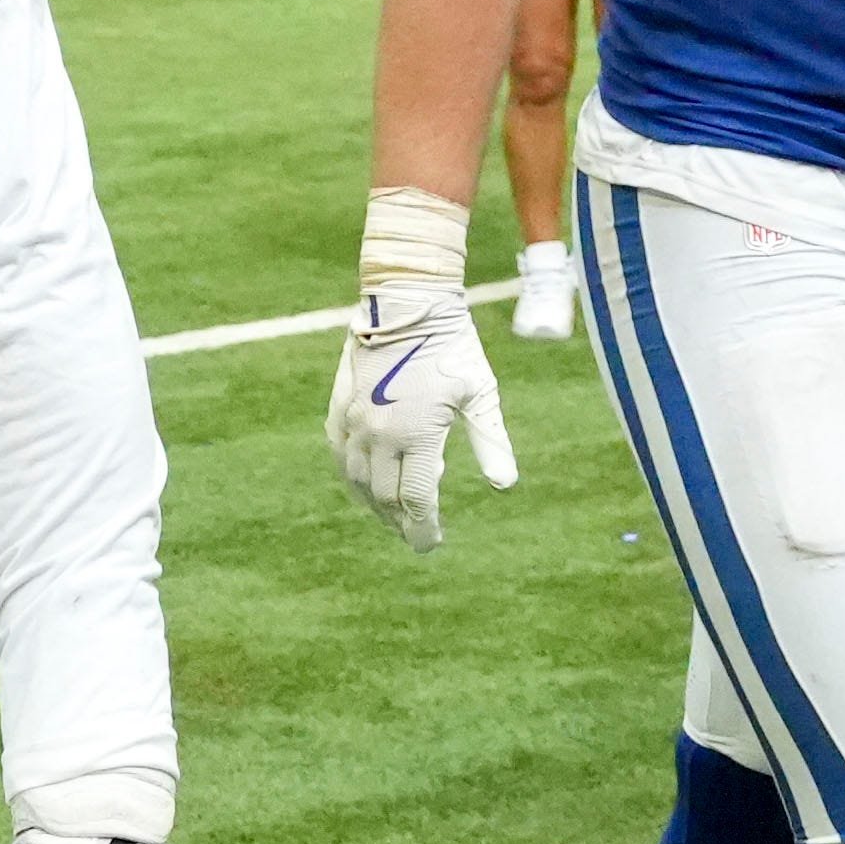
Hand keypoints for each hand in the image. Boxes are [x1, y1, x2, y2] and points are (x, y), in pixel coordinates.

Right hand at [323, 187, 515, 548]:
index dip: (423, 528)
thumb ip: (491, 440)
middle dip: (400, 521)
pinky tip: (363, 482)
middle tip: (415, 533)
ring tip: (392, 514)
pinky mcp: (340, 405)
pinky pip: (339, 453)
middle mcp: (379, 433)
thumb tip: (505, 484)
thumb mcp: (480, 391)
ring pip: (357, 479)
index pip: (415, 500)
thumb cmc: (452, 345)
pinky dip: (352, 475)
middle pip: (383, 497)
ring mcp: (354, 419)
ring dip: (374, 504)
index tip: (431, 544)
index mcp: (416, 434)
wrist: (407, 299)